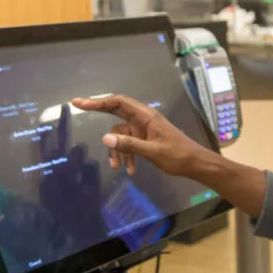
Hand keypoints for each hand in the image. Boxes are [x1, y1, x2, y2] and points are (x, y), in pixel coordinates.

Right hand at [71, 95, 210, 177]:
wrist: (195, 164)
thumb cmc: (177, 155)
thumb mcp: (152, 152)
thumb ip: (129, 145)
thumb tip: (105, 139)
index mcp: (146, 116)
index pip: (118, 103)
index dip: (99, 101)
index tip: (81, 102)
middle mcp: (143, 119)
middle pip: (116, 111)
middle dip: (99, 111)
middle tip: (78, 106)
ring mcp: (143, 129)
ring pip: (121, 135)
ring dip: (117, 150)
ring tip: (118, 167)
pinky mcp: (145, 140)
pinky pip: (129, 144)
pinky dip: (127, 156)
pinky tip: (131, 170)